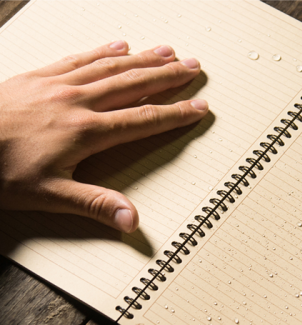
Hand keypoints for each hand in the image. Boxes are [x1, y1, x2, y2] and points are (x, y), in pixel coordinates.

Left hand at [0, 41, 208, 231]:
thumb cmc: (1, 171)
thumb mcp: (51, 196)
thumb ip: (96, 204)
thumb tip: (131, 219)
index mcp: (85, 131)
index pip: (142, 120)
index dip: (174, 114)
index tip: (198, 107)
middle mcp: (77, 102)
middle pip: (132, 85)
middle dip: (167, 77)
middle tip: (192, 68)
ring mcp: (58, 85)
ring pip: (110, 67)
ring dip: (142, 59)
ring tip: (167, 52)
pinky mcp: (39, 77)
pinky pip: (78, 58)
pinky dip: (102, 51)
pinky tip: (117, 45)